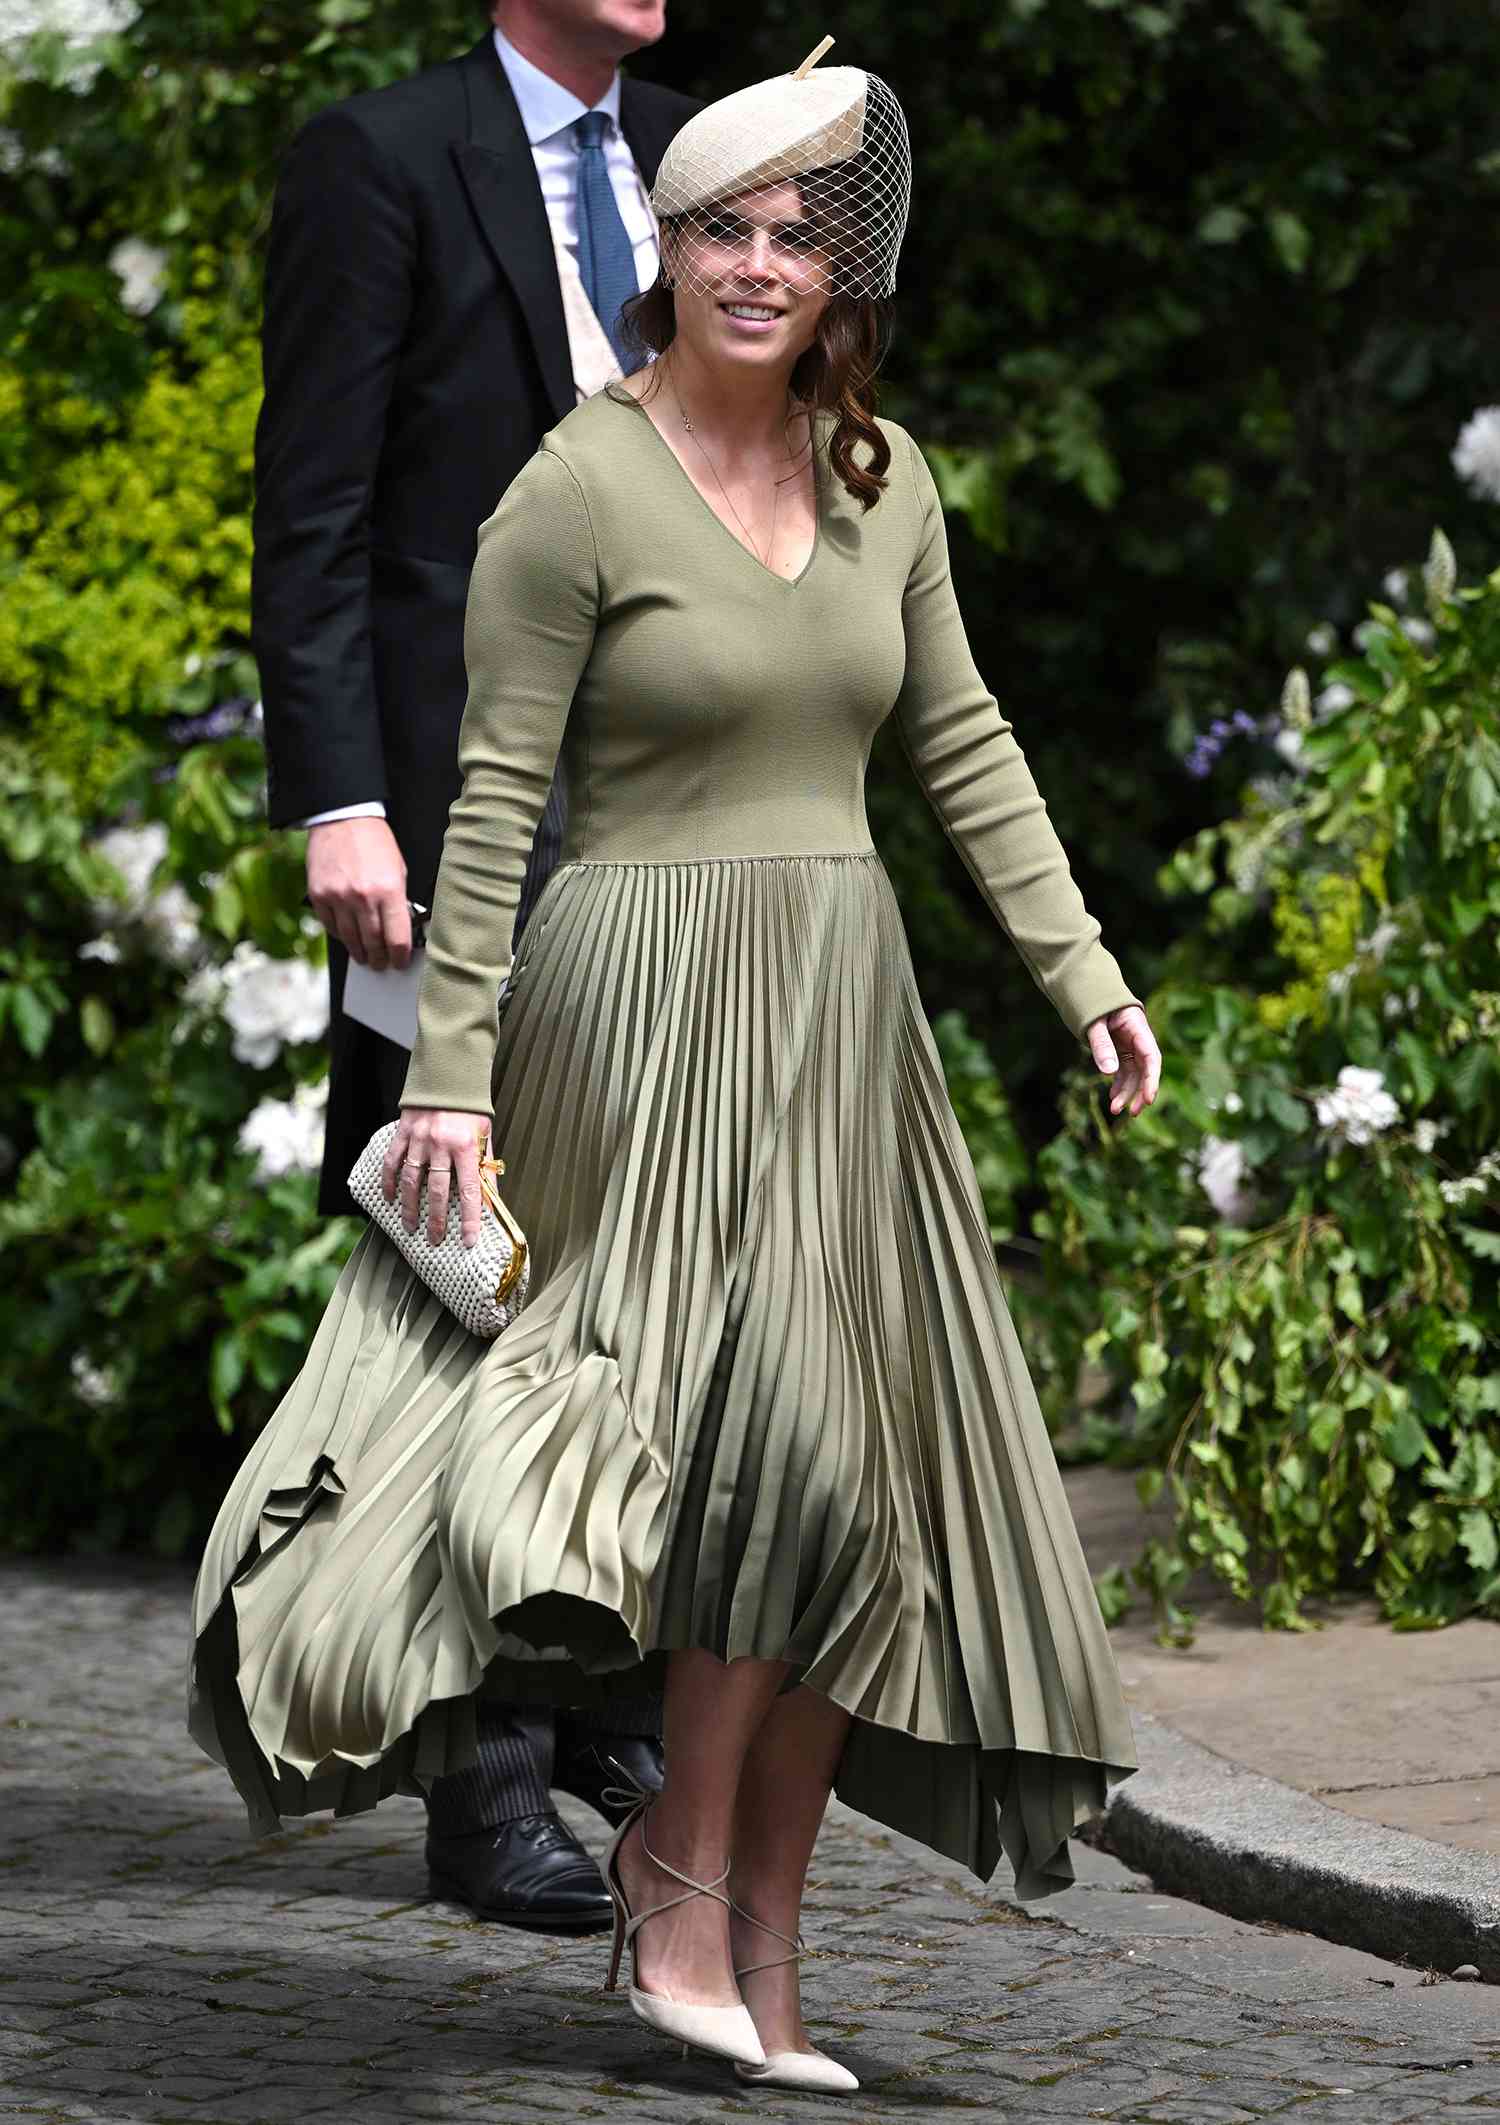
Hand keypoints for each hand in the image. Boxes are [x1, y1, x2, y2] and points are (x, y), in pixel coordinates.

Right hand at [306, 816, 410, 969]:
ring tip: (365, 958)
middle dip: (380, 958)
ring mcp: (338, 897)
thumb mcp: (399, 869)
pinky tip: (348, 939)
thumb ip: (399, 900)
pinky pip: (330, 926)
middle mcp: (363, 897)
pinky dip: (341, 936)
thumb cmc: (375, 842)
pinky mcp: (319, 895)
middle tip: (382, 964)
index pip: (397, 938)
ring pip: (350, 939)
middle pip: (373, 943)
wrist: (343, 818)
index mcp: (389, 890)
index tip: (400, 962)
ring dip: (360, 952)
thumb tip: (400, 928)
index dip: (400, 956)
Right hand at [382, 1108, 493, 1247]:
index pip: (470, 1191)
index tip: (469, 1240)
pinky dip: (389, 1182)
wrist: (449, 1076)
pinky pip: (392, 1161)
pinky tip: (389, 1198)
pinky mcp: (403, 1132)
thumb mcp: (485, 1138)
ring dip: (410, 1207)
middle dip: (436, 1220)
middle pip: (437, 1190)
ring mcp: (419, 1138)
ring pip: (411, 1180)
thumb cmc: (470, 1111)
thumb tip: (491, 1201)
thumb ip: (486, 1169)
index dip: (470, 1219)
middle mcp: (442, 1144)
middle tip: (435, 1240)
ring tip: (410, 1226)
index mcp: (466, 1146)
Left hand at [1087, 1003, 1160, 1118]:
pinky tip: (1114, 1099)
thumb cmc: (1092, 1001)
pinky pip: (1124, 1071)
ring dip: (1128, 1092)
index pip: (1151, 1057)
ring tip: (1115, 1110)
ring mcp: (1130, 1045)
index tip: (1149, 1098)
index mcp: (1138, 1027)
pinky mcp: (1121, 1051)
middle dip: (1140, 1091)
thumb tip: (1108, 1072)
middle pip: (1146, 1069)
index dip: (1152, 1079)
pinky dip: (1119, 1085)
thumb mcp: (1094, 1022)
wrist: (1087, 988)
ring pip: (1134, 1074)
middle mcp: (1138, 1038)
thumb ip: (1101, 1044)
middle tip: (1133, 1112)